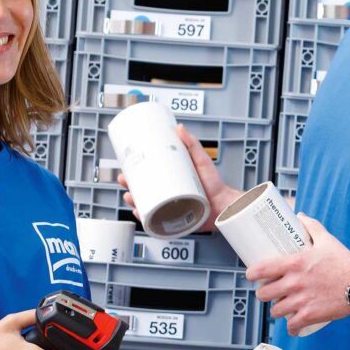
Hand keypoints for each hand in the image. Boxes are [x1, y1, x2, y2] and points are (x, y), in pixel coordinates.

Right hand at [119, 124, 241, 231]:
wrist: (224, 204)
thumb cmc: (214, 184)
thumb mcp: (201, 160)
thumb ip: (192, 144)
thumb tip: (180, 128)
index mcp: (171, 180)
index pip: (147, 176)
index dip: (133, 173)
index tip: (125, 167)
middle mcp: (167, 194)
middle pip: (142, 191)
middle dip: (129, 187)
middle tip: (124, 180)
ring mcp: (169, 208)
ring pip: (145, 206)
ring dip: (134, 202)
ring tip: (131, 197)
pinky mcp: (173, 220)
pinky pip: (155, 221)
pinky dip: (145, 219)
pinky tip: (139, 214)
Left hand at [247, 215, 349, 334]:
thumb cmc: (344, 261)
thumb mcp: (326, 240)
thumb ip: (312, 227)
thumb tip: (300, 216)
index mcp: (294, 263)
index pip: (262, 269)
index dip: (252, 274)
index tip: (251, 275)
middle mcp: (294, 283)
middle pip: (264, 294)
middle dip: (264, 294)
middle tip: (268, 292)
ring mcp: (301, 301)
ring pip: (275, 311)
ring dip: (277, 310)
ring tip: (281, 307)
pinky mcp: (310, 315)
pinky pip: (292, 326)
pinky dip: (292, 328)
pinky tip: (293, 326)